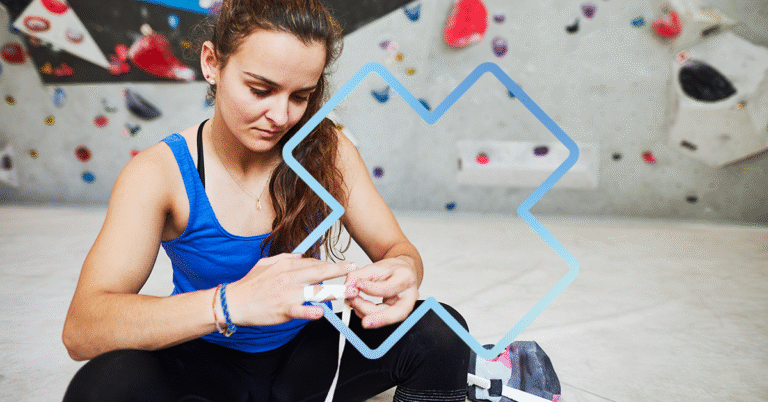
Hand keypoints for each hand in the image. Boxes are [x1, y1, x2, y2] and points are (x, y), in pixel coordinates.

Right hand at [225, 253, 357, 326]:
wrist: (234, 303)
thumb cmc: (249, 285)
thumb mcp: (266, 263)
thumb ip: (285, 258)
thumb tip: (300, 256)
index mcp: (286, 266)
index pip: (313, 263)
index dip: (329, 265)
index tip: (342, 266)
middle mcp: (289, 278)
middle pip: (319, 272)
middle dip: (339, 270)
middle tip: (354, 269)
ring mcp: (288, 294)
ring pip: (316, 291)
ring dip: (335, 291)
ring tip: (350, 291)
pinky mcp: (283, 310)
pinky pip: (300, 310)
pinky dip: (311, 311)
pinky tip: (321, 312)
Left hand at [344, 256, 418, 328]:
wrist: (402, 272)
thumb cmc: (392, 269)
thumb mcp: (375, 266)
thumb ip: (359, 275)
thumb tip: (348, 287)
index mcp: (405, 278)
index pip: (390, 287)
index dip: (372, 289)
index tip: (358, 285)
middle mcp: (409, 295)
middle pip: (398, 312)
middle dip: (380, 318)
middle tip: (365, 322)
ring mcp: (404, 306)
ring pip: (388, 317)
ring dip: (367, 313)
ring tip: (354, 302)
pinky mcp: (396, 313)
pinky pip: (382, 317)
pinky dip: (367, 313)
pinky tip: (359, 306)